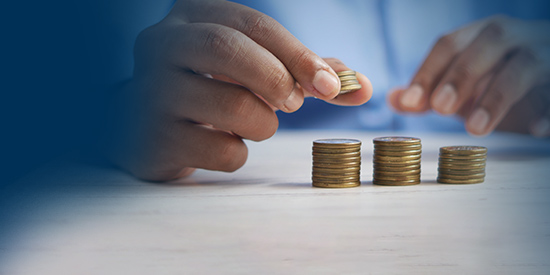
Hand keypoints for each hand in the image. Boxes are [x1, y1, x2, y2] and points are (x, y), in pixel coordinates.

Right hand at [105, 0, 371, 180]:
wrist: (147, 122)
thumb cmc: (210, 87)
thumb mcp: (252, 67)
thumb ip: (305, 72)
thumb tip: (361, 86)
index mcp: (190, 16)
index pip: (251, 24)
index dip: (298, 54)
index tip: (331, 85)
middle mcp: (160, 45)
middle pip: (226, 48)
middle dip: (275, 78)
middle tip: (294, 102)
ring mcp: (149, 92)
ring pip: (229, 106)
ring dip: (262, 123)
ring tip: (253, 123)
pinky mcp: (151, 138)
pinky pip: (218, 150)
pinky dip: (237, 153)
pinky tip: (221, 143)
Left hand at [388, 15, 549, 136]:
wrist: (549, 82)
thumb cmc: (500, 81)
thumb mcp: (463, 87)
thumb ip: (430, 92)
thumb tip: (392, 99)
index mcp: (483, 34)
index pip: (450, 44)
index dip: (428, 71)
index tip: (411, 103)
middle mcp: (515, 37)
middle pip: (489, 43)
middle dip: (462, 75)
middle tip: (440, 108)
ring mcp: (545, 54)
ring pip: (525, 65)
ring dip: (497, 96)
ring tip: (475, 129)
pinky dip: (548, 110)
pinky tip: (536, 131)